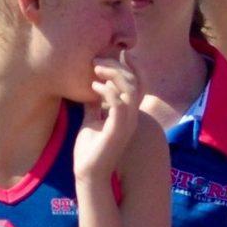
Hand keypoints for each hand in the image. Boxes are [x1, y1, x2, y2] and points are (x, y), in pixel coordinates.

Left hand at [74, 56, 143, 184]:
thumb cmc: (90, 150)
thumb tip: (91, 88)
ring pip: (130, 89)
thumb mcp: (91, 120)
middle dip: (117, 66)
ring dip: (113, 75)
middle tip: (97, 60)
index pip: (138, 85)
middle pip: (135, 82)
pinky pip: (119, 104)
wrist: (88, 173)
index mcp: (128, 113)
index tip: (118, 53)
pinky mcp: (117, 130)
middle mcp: (132, 117)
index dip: (132, 67)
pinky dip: (107, 91)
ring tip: (95, 68)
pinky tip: (93, 86)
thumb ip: (95, 105)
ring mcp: (127, 123)